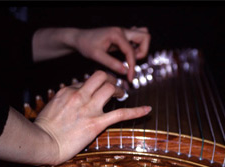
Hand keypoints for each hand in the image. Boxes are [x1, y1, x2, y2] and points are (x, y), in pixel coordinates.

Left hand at [32, 27, 150, 81]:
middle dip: (142, 52)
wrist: (79, 38)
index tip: (129, 78)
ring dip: (141, 48)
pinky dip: (137, 46)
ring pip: (143, 35)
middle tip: (131, 62)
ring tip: (130, 59)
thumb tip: (125, 71)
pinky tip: (128, 53)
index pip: (131, 52)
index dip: (132, 66)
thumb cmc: (86, 45)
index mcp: (116, 34)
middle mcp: (122, 31)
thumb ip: (111, 63)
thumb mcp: (96, 56)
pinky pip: (136, 37)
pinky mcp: (122, 35)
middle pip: (145, 37)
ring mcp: (123, 32)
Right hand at [35, 71, 150, 163]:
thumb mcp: (53, 105)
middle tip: (113, 86)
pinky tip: (147, 109)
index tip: (96, 90)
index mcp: (68, 90)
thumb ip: (66, 97)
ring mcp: (90, 108)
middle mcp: (80, 95)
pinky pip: (121, 113)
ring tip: (122, 94)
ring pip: (111, 88)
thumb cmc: (45, 127)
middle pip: (101, 76)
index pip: (87, 80)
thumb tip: (77, 92)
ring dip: (119, 90)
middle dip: (110, 79)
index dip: (94, 84)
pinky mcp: (97, 122)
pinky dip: (136, 111)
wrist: (44, 142)